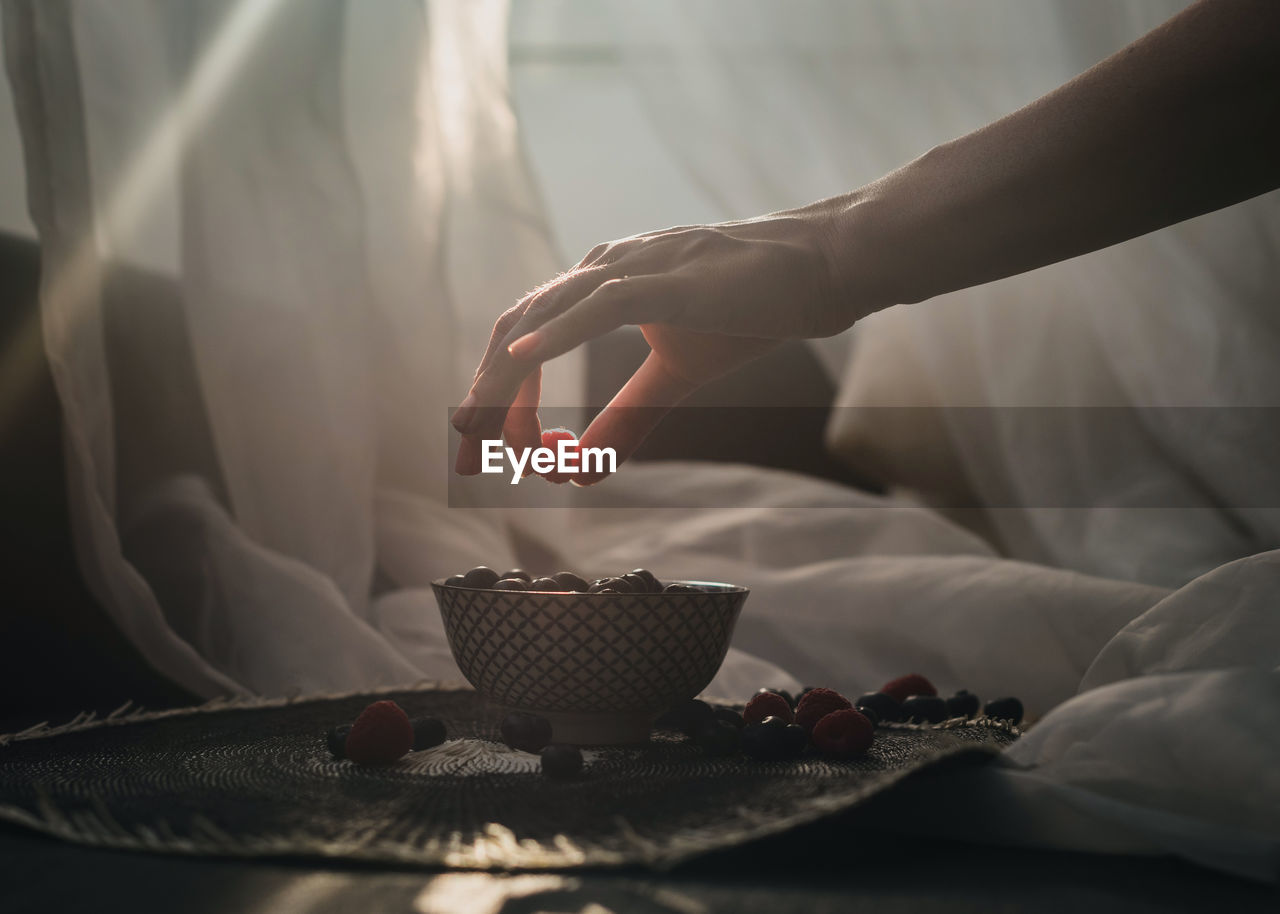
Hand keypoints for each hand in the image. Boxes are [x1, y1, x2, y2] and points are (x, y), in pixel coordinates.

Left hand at [451, 205, 860, 480]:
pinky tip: (521, 362)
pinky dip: (555, 335)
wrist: (815, 270)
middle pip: (516, 330)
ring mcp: (632, 267)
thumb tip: (582, 470)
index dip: (501, 395)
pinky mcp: (667, 279)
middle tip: (471, 455)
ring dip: (507, 379)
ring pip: (544, 317)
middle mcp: (601, 268)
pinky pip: (599, 304)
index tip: (502, 448)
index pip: (526, 339)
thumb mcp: (675, 376)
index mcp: (597, 285)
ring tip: (480, 426)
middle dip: (486, 396)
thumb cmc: (748, 313)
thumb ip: (626, 416)